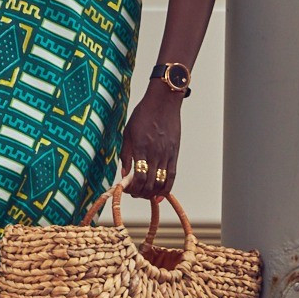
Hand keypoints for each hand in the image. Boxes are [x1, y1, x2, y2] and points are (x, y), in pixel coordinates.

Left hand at [121, 83, 182, 199]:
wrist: (163, 102)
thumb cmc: (143, 115)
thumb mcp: (128, 133)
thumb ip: (125, 155)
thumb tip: (123, 174)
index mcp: (140, 148)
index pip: (138, 178)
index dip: (132, 188)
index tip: (126, 189)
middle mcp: (155, 154)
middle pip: (150, 183)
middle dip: (140, 193)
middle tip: (134, 193)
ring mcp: (166, 154)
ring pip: (161, 182)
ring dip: (152, 193)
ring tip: (145, 194)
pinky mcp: (174, 153)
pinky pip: (172, 175)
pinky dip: (167, 188)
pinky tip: (161, 194)